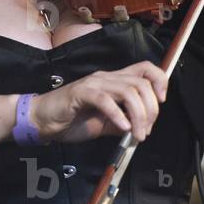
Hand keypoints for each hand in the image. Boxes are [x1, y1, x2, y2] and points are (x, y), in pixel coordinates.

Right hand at [30, 61, 167, 143]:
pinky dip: (118, 115)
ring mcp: (94, 84)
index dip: (160, 81)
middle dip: (151, 108)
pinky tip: (122, 127)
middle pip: (141, 83)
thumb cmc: (72, 120)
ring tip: (136, 134)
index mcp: (114, 81)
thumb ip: (124, 122)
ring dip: (138, 115)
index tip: (161, 103)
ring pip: (128, 91)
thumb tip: (144, 128)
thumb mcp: (105, 123)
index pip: (145, 69)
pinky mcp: (81, 93)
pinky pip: (105, 100)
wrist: (42, 121)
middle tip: (146, 130)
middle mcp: (107, 78)